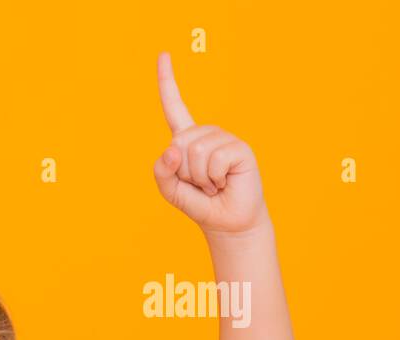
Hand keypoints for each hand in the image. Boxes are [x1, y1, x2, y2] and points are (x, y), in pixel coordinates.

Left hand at [152, 51, 266, 236]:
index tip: (163, 54)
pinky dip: (213, 177)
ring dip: (199, 177)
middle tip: (199, 183)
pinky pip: (215, 159)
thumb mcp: (169, 189)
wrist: (227, 221)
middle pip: (179, 142)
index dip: (167, 82)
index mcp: (186, 140)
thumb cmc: (198, 203)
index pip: (174, 107)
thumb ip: (162, 170)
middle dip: (184, 171)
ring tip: (212, 184)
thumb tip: (174, 148)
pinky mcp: (240, 148)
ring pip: (196, 152)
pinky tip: (223, 182)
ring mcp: (224, 139)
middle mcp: (205, 134)